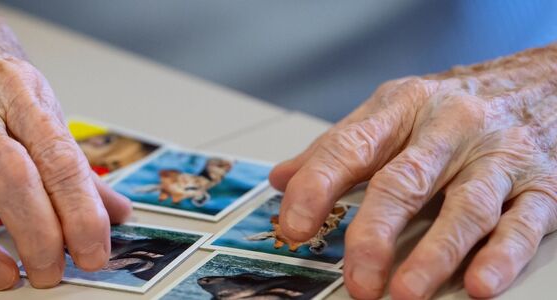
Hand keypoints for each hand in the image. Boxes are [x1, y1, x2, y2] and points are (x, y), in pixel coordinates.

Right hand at [0, 0, 131, 288]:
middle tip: (52, 271)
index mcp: (13, 89)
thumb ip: (68, 156)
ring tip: (4, 275)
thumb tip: (112, 210)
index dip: (81, 212)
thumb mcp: (31, 93)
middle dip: (36, 234)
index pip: (57, 157)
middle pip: (5, 177)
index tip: (93, 251)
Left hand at [269, 44, 556, 297]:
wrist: (543, 81)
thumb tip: (282, 179)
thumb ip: (337, 148)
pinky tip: (480, 282)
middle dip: (375, 233)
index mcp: (403, 108)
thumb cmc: (456, 104)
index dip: (317, 186)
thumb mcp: (392, 111)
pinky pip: (522, 223)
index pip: (350, 147)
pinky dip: (501, 255)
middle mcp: (450, 129)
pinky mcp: (541, 185)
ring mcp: (498, 157)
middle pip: (405, 182)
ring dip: (435, 254)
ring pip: (465, 208)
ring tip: (406, 292)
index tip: (293, 225)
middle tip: (356, 276)